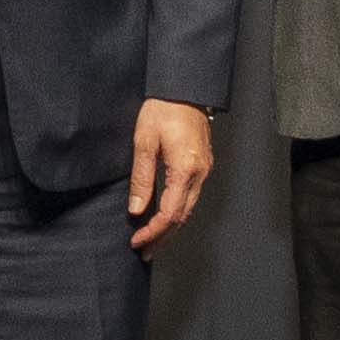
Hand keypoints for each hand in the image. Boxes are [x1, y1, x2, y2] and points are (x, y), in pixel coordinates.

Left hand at [124, 97, 217, 251]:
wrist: (184, 89)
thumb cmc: (163, 110)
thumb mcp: (144, 142)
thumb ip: (141, 178)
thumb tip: (136, 209)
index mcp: (185, 169)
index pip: (170, 213)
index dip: (153, 231)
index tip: (137, 241)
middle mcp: (199, 174)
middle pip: (182, 217)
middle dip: (162, 237)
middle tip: (144, 251)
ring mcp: (203, 170)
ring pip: (188, 209)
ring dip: (170, 227)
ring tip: (152, 241)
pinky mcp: (202, 165)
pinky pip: (191, 197)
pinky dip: (177, 212)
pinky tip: (165, 218)